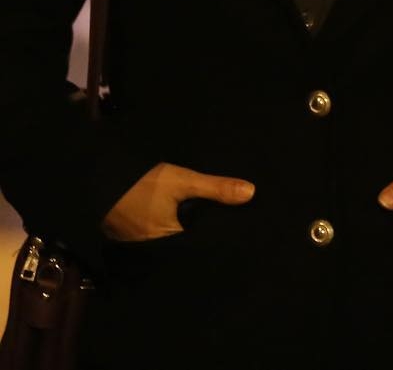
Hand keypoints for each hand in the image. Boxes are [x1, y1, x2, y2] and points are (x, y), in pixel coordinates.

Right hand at [102, 163, 253, 242]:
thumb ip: (216, 188)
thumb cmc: (144, 183)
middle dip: (202, 243)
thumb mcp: (184, 181)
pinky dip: (171, 235)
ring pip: (172, 247)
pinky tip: (183, 225)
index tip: (236, 240)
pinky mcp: (130, 239)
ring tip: (209, 230)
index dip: (216, 244)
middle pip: (186, 250)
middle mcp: (154, 251)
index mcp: (170, 241)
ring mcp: (139, 247)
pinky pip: (157, 242)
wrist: (101, 179)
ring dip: (187, 239)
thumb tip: (251, 193)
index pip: (200, 250)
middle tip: (226, 233)